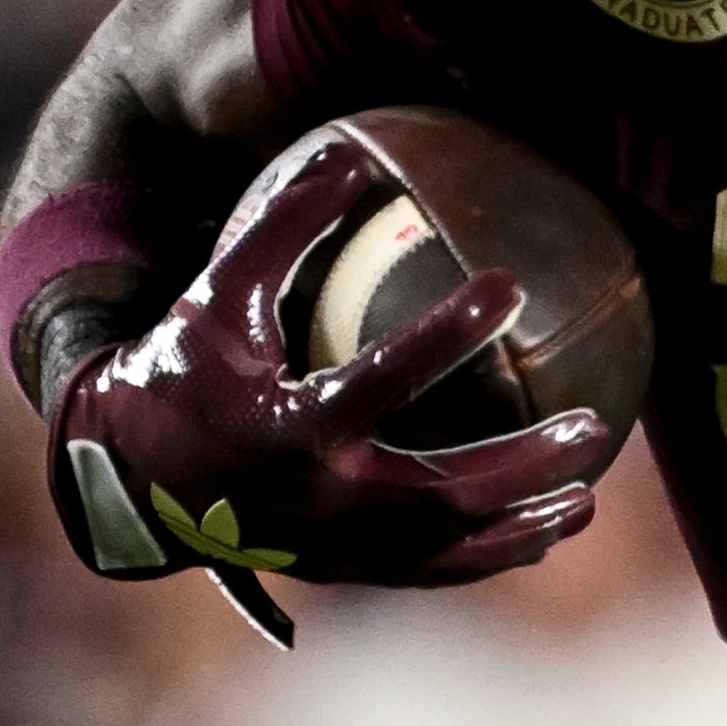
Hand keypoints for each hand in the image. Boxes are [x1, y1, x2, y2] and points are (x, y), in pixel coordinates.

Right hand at [42, 146, 612, 597]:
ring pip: (449, 547)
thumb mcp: (214, 299)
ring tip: (586, 494)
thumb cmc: (180, 375)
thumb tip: (347, 153)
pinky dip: (493, 554)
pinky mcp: (345, 570)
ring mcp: (336, 547)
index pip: (379, 379)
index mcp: (286, 428)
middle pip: (441, 489)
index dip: (445, 333)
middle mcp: (318, 498)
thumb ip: (279, 230)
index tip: (510, 287)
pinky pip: (435, 573)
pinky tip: (545, 530)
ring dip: (524, 523)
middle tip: (593, 423)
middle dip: (522, 461)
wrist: (133, 481)